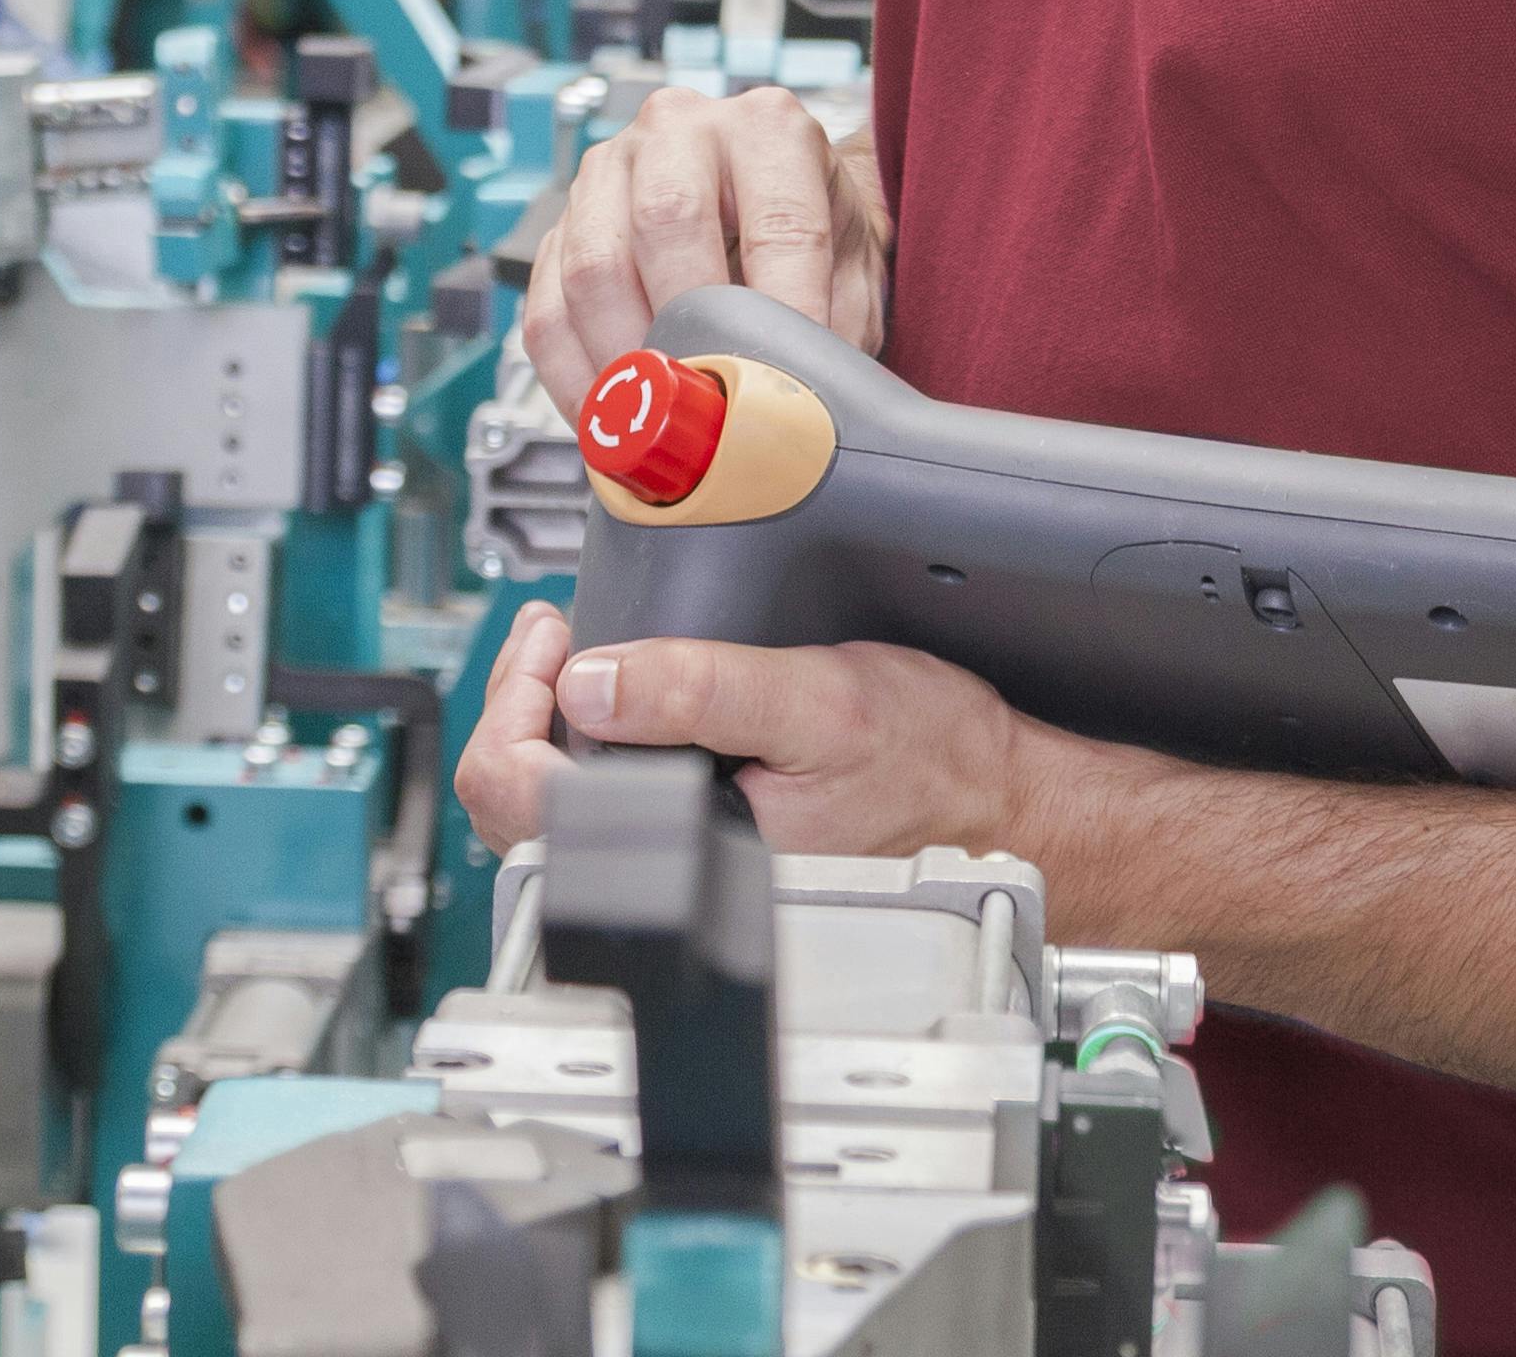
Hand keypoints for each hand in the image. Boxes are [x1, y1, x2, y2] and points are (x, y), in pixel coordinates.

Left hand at [452, 601, 1025, 860]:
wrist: (1002, 808)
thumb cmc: (932, 768)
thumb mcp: (817, 702)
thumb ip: (698, 691)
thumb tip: (588, 681)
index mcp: (684, 853)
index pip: (524, 795)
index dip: (513, 701)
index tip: (546, 637)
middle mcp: (671, 879)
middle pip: (519, 809)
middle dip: (518, 706)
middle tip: (549, 636)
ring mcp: (679, 873)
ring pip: (553, 816)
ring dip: (546, 728)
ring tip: (573, 659)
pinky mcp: (698, 856)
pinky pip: (600, 818)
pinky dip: (585, 752)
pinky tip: (615, 705)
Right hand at [520, 82, 885, 407]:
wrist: (778, 201)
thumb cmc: (818, 233)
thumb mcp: (855, 268)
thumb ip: (837, 326)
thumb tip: (799, 401)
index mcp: (767, 127)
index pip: (777, 222)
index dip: (783, 313)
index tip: (783, 384)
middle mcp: (679, 130)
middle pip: (664, 222)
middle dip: (687, 327)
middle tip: (709, 402)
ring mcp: (608, 172)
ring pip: (591, 267)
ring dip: (623, 358)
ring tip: (659, 419)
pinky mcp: (560, 226)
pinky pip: (546, 308)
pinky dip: (574, 376)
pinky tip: (609, 416)